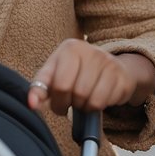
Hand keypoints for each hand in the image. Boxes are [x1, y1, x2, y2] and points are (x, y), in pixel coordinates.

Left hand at [27, 39, 154, 114]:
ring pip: (92, 100)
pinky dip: (98, 107)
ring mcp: (109, 64)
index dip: (57, 101)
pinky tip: (97, 98)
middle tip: (70, 103)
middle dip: (70, 104)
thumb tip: (31, 104)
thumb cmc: (75, 71)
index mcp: (70, 48)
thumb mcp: (54, 73)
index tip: (57, 104)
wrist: (109, 67)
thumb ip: (40, 87)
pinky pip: (106, 103)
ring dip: (84, 107)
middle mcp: (92, 52)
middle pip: (77, 93)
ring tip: (82, 100)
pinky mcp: (122, 78)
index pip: (60, 84)